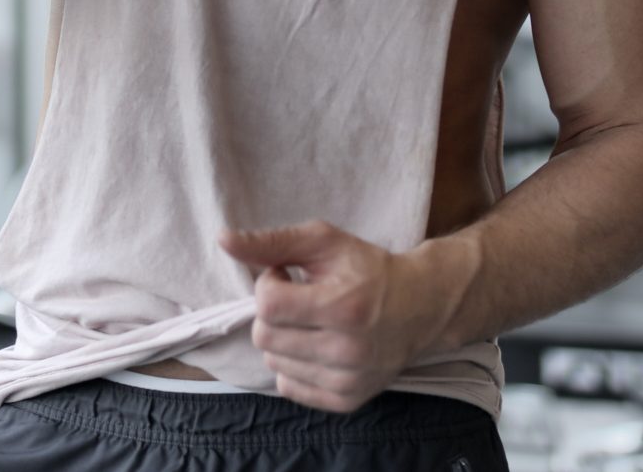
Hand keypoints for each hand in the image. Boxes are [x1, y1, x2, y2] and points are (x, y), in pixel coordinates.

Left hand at [218, 221, 462, 413]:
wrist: (420, 307)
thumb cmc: (367, 268)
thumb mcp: (323, 242)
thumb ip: (271, 242)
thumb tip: (222, 240)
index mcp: (343, 306)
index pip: (268, 306)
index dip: (268, 284)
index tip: (285, 274)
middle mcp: (347, 350)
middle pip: (265, 337)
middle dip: (272, 313)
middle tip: (298, 297)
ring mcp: (348, 380)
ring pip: (273, 363)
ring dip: (281, 338)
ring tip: (309, 320)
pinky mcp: (347, 401)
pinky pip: (289, 387)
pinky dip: (293, 365)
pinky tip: (314, 345)